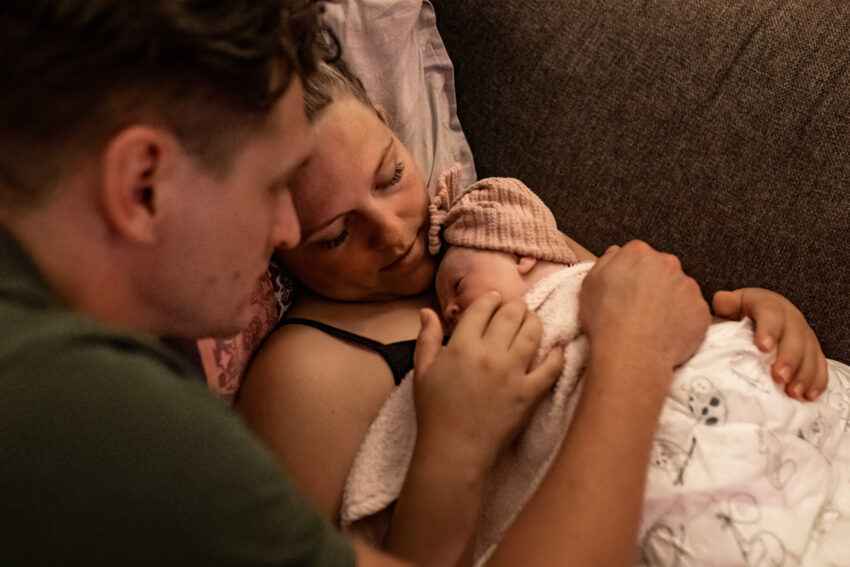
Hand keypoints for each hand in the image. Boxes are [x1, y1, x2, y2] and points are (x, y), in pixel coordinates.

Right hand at [412, 292, 563, 476]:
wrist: (454, 452)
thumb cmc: (435, 413)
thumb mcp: (422, 372)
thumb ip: (426, 338)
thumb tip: (427, 311)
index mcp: (461, 346)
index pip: (482, 308)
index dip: (490, 299)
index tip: (495, 300)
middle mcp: (489, 354)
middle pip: (511, 314)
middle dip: (515, 306)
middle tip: (516, 309)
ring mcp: (512, 374)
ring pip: (533, 333)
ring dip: (535, 321)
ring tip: (532, 322)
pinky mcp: (530, 394)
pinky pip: (551, 368)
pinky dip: (557, 355)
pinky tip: (556, 349)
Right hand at [579, 241, 711, 376]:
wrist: (630, 353)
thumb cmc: (605, 320)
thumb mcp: (590, 285)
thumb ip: (606, 262)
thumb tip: (617, 252)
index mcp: (638, 253)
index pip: (639, 255)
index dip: (632, 274)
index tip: (627, 290)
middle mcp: (667, 263)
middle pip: (663, 269)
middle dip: (654, 284)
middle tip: (640, 307)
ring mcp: (688, 286)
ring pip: (680, 290)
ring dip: (670, 301)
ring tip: (653, 323)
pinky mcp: (701, 310)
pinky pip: (693, 312)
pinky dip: (683, 320)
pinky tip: (666, 333)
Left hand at [713, 288, 827, 399]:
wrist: (764, 312)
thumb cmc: (742, 312)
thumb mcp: (731, 304)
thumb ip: (725, 303)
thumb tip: (720, 301)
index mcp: (769, 305)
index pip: (771, 314)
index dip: (769, 330)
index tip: (763, 347)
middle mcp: (790, 318)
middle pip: (794, 336)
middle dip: (789, 358)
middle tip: (779, 376)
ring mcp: (804, 334)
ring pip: (810, 352)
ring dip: (804, 373)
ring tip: (793, 392)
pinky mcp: (812, 350)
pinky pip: (820, 365)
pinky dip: (816, 380)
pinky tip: (809, 395)